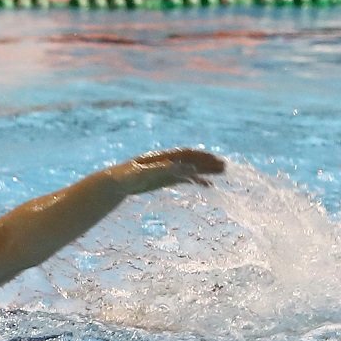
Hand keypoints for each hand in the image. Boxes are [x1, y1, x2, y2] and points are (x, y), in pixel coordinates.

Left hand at [100, 147, 225, 195]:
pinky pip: (185, 178)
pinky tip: (208, 185)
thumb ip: (161, 170)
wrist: (115, 183)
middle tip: (225, 166)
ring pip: (191, 168)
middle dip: (208, 162)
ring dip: (206, 170)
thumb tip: (182, 167)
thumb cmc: (125, 177)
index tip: (214, 159)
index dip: (200, 156)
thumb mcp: (142, 173)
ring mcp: (168, 169)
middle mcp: (167, 161)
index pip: (185, 154)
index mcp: (162, 157)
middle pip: (192, 159)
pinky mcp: (166, 179)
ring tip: (222, 172)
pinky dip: (197, 180)